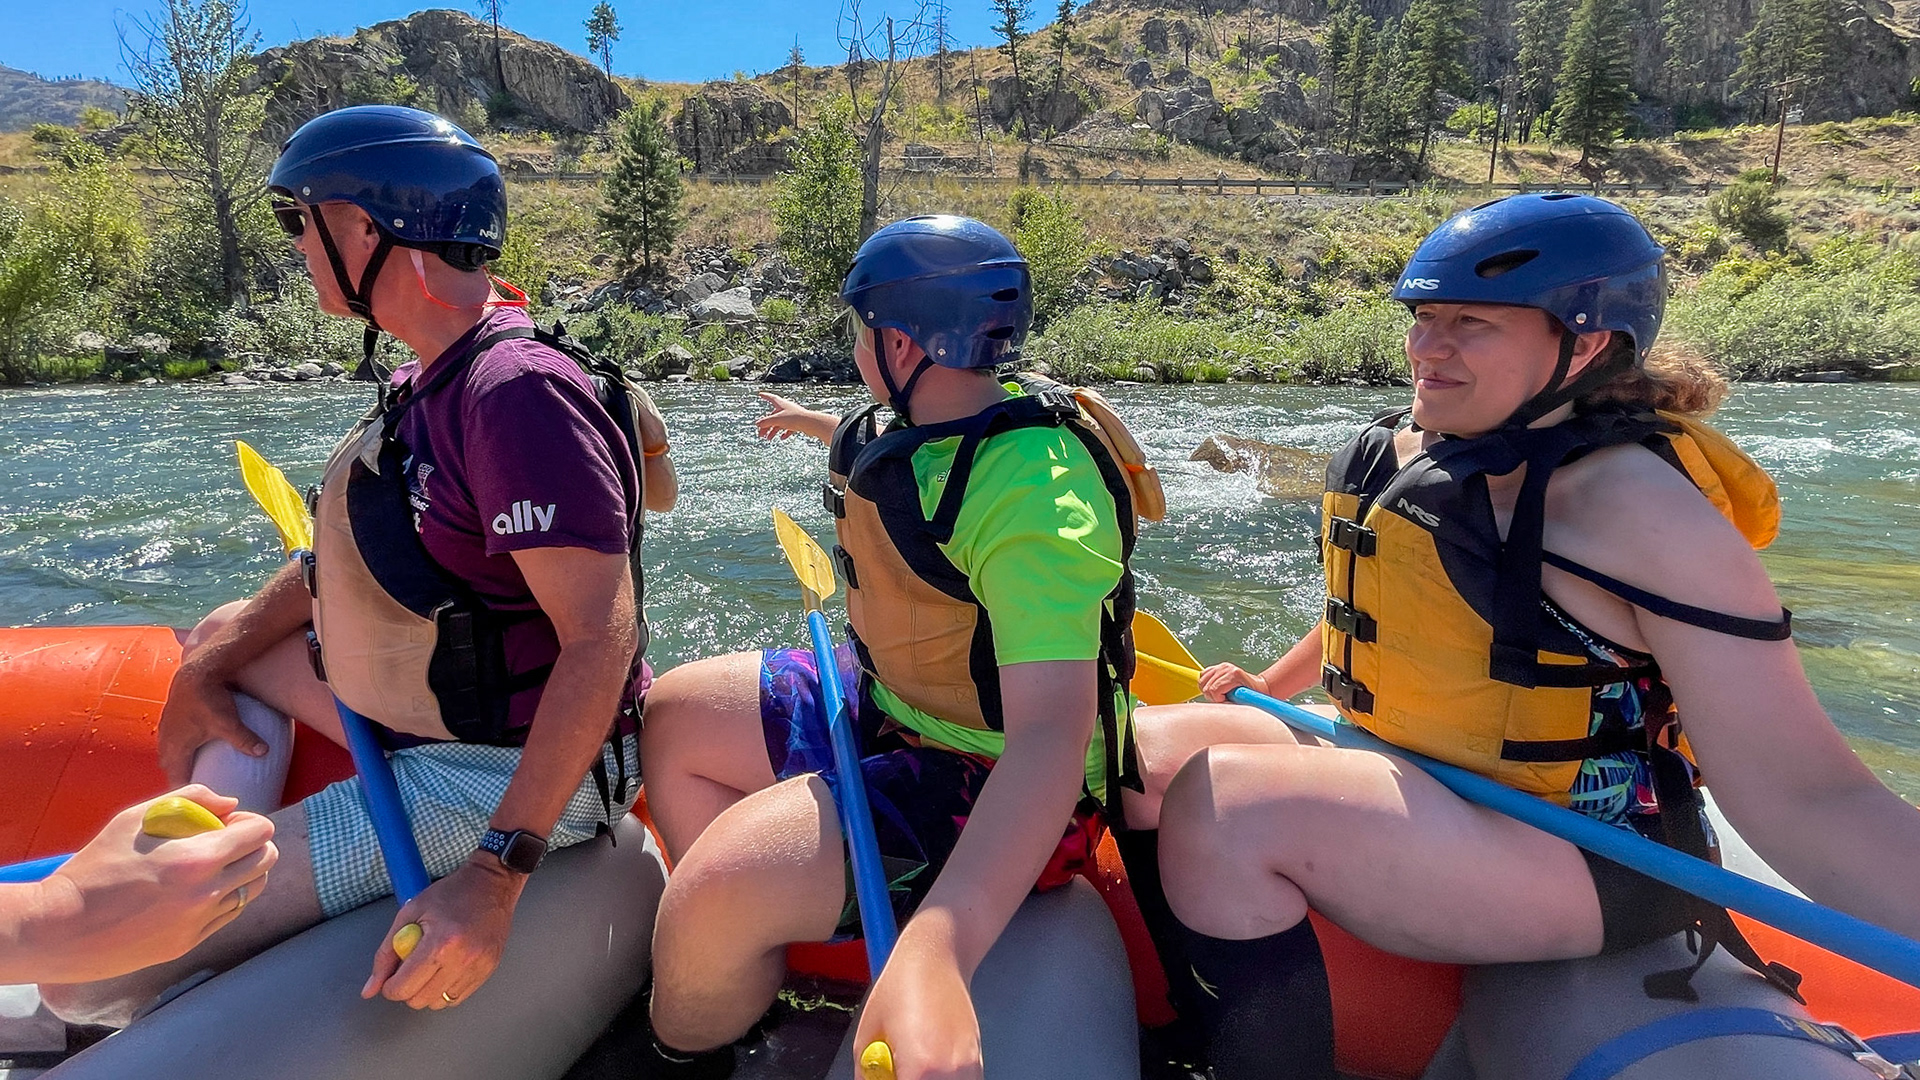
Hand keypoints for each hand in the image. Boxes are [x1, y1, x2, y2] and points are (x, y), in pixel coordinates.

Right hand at [27, 786, 276, 983]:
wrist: (60, 928)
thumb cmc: (94, 868)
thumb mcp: (134, 819)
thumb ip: (190, 800)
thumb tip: (229, 804)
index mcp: (198, 860)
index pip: (261, 833)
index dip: (250, 823)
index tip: (230, 823)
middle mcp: (207, 894)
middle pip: (266, 861)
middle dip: (254, 845)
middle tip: (226, 842)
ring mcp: (200, 923)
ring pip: (252, 892)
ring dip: (243, 874)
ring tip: (213, 867)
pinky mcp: (188, 944)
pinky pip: (226, 916)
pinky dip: (223, 899)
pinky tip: (195, 891)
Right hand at [158, 660, 267, 784]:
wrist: (196, 670)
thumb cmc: (208, 698)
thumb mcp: (228, 722)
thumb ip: (244, 740)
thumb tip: (263, 753)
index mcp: (176, 749)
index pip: (177, 782)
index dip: (187, 794)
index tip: (199, 804)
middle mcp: (166, 742)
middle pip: (171, 770)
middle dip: (183, 781)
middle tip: (201, 789)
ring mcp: (166, 729)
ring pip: (169, 755)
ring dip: (180, 764)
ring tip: (197, 770)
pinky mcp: (170, 718)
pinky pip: (172, 741)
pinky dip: (181, 748)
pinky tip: (194, 746)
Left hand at [362, 859, 523, 1009]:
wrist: (491, 884)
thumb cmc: (451, 893)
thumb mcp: (409, 914)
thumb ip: (386, 953)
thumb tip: (371, 988)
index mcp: (440, 943)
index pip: (403, 987)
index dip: (389, 986)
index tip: (390, 978)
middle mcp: (462, 959)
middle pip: (420, 1000)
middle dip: (408, 989)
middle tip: (410, 969)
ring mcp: (478, 967)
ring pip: (440, 1003)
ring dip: (428, 991)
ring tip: (431, 966)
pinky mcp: (488, 970)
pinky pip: (458, 997)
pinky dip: (446, 989)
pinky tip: (447, 967)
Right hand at [754, 392, 834, 443]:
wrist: (810, 423)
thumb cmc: (794, 418)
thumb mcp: (777, 420)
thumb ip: (766, 422)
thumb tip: (757, 424)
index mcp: (781, 404)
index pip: (771, 398)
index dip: (765, 396)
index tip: (760, 394)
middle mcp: (786, 408)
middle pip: (772, 416)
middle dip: (765, 425)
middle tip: (760, 434)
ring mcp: (792, 416)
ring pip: (780, 423)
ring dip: (773, 431)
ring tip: (769, 439)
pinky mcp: (798, 423)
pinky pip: (789, 428)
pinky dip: (784, 433)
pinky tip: (782, 438)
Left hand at [853, 947, 981, 1079]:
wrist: (936, 959)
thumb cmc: (898, 990)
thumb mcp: (867, 1038)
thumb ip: (869, 1076)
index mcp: (922, 1068)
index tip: (886, 1077)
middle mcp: (953, 1073)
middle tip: (895, 1070)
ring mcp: (971, 1070)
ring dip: (923, 1079)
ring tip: (909, 1066)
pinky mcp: (978, 1064)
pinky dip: (940, 1079)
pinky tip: (927, 1066)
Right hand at [1197, 662, 1268, 702]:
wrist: (1259, 686)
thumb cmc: (1254, 695)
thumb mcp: (1245, 703)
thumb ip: (1232, 705)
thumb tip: (1221, 709)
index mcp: (1234, 675)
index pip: (1213, 690)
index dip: (1217, 700)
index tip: (1226, 702)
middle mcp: (1226, 668)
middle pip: (1206, 687)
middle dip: (1213, 697)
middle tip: (1224, 699)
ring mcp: (1222, 666)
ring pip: (1202, 681)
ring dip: (1209, 691)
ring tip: (1220, 694)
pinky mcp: (1218, 666)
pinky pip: (1203, 675)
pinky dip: (1206, 683)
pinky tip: (1215, 688)